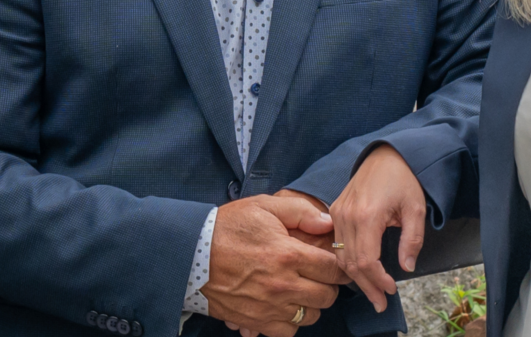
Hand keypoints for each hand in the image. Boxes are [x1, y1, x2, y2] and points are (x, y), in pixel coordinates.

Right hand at [202, 194, 347, 336]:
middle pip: (328, 296)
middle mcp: (283, 285)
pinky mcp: (256, 321)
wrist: (191, 253)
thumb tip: (328, 222)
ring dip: (311, 304)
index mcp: (288, 254)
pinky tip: (284, 306)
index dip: (339, 265)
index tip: (336, 263)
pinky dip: (291, 321)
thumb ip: (300, 211)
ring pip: (312, 315)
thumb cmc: (228, 227)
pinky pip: (289, 331)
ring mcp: (270, 307)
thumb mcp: (263, 206)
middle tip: (317, 275)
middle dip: (327, 284)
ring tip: (299, 290)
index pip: (333, 269)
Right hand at [323, 145, 428, 313]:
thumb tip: (407, 267)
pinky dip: (347, 262)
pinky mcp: (335, 210)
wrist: (386, 154)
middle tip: (381, 303)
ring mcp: (337, 212)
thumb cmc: (403, 178)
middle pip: (351, 262)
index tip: (391, 290)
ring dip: (356, 277)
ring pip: (341, 256)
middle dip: (367, 286)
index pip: (367, 260)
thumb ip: (412, 240)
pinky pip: (336, 244)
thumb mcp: (416, 209)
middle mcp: (347, 215)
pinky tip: (360, 273)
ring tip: (372, 293)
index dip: (378, 280)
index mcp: (367, 215)